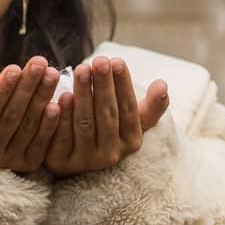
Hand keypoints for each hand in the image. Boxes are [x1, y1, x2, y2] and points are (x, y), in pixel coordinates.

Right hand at [0, 57, 61, 173]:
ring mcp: (8, 161)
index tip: (14, 68)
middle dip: (27, 88)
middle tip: (40, 63)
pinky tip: (58, 103)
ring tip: (51, 74)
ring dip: (42, 98)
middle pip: (11, 116)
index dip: (1, 91)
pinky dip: (51, 124)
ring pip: (27, 126)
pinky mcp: (26, 164)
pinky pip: (41, 143)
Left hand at [44, 55, 168, 177]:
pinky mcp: (62, 163)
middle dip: (103, 85)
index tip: (116, 61)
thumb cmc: (107, 128)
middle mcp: (111, 155)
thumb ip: (151, 105)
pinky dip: (64, 115)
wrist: (73, 157)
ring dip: (83, 95)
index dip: (123, 85)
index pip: (129, 109)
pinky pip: (62, 137)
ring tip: (81, 70)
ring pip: (85, 123)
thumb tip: (163, 84)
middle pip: (107, 114)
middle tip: (98, 61)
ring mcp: (85, 161)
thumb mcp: (132, 120)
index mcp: (132, 141)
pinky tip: (62, 95)